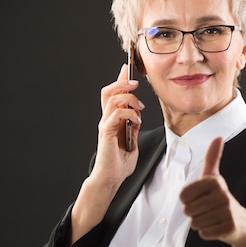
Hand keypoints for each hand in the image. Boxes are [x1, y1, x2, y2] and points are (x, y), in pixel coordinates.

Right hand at [70, 64, 143, 244]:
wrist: (111, 179)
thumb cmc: (120, 162)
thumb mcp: (133, 139)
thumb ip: (133, 125)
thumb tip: (138, 114)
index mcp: (112, 119)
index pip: (113, 94)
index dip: (120, 79)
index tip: (128, 67)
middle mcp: (106, 119)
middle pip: (108, 91)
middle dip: (122, 82)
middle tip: (135, 82)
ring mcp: (105, 125)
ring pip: (112, 99)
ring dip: (128, 98)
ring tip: (140, 106)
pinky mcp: (106, 133)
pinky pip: (116, 115)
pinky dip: (129, 114)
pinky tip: (137, 120)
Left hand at [180, 137, 245, 246]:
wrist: (239, 220)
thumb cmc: (219, 197)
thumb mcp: (213, 177)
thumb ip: (212, 157)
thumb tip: (218, 137)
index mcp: (214, 181)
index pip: (183, 196)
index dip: (187, 200)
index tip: (199, 198)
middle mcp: (222, 195)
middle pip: (188, 210)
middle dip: (193, 213)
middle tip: (206, 210)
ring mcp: (227, 211)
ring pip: (195, 222)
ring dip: (200, 222)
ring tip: (211, 217)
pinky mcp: (229, 227)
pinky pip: (203, 233)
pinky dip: (206, 232)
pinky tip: (216, 226)